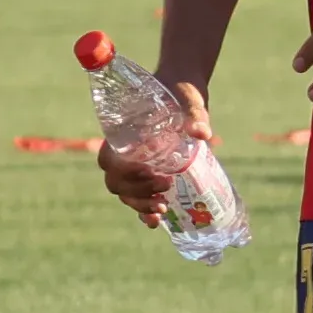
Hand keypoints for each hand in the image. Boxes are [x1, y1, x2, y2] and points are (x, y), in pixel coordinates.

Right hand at [97, 75, 209, 222]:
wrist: (184, 91)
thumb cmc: (180, 92)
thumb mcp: (189, 99)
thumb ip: (195, 115)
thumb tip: (202, 134)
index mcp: (123, 134)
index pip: (109, 161)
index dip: (123, 172)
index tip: (148, 171)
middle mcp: (125, 153)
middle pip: (117, 182)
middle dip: (137, 191)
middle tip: (166, 186)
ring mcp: (136, 165)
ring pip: (126, 193)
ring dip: (140, 205)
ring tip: (163, 208)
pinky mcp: (151, 173)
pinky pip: (139, 197)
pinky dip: (145, 212)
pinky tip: (157, 221)